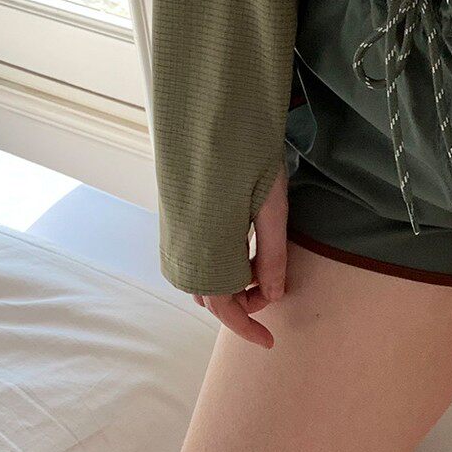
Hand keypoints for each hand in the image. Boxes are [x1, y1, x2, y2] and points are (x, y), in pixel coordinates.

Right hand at [194, 168, 290, 349]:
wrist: (214, 109)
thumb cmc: (248, 153)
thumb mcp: (271, 207)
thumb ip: (272, 255)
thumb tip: (274, 296)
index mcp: (206, 244)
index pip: (221, 306)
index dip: (245, 327)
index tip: (270, 342)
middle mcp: (184, 241)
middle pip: (209, 296)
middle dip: (242, 304)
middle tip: (273, 292)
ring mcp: (177, 229)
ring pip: (201, 277)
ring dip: (230, 285)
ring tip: (260, 273)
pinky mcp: (179, 217)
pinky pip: (195, 256)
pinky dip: (219, 266)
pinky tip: (242, 252)